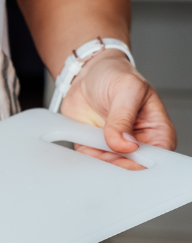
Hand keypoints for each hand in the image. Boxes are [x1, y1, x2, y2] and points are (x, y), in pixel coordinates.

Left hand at [60, 49, 176, 169]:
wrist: (86, 75)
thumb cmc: (114, 75)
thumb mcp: (126, 89)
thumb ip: (123, 118)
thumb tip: (126, 144)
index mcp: (155, 127)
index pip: (158, 154)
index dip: (144, 161)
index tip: (127, 156)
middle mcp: (136, 140)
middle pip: (133, 166)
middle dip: (118, 164)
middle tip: (105, 151)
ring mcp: (114, 146)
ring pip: (110, 167)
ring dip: (99, 160)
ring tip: (93, 141)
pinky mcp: (94, 147)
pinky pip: (90, 161)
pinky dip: (85, 157)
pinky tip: (84, 143)